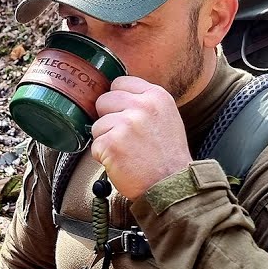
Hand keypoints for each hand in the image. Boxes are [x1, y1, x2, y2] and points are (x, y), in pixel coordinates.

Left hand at [90, 76, 192, 199]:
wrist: (172, 185)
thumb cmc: (168, 157)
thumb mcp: (166, 117)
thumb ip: (143, 103)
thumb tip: (116, 96)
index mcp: (156, 96)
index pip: (119, 83)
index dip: (117, 101)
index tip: (123, 115)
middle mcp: (141, 106)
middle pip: (103, 100)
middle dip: (108, 119)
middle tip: (125, 138)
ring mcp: (125, 124)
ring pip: (97, 125)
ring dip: (106, 140)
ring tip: (127, 152)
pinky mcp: (111, 143)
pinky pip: (95, 145)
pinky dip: (104, 157)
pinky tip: (122, 162)